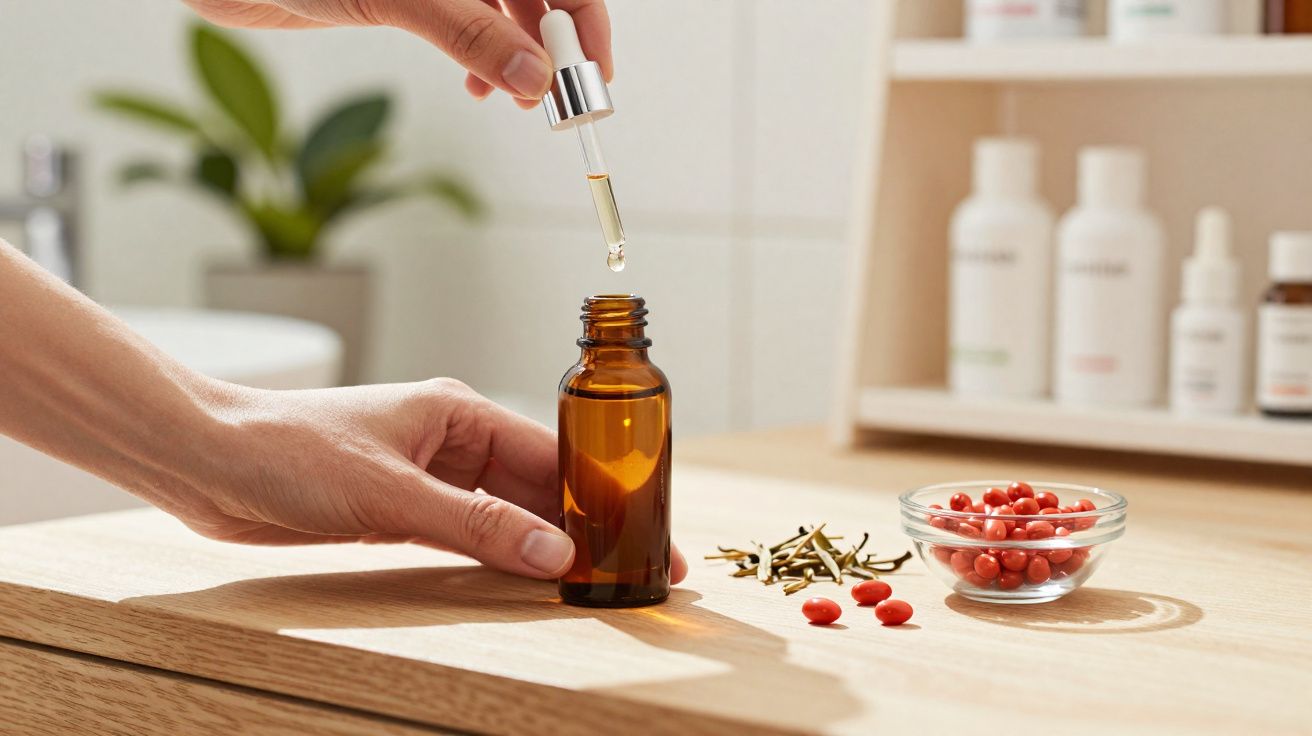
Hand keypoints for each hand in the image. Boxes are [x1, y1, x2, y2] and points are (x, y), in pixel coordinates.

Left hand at [182, 0, 613, 108]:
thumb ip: (470, 33)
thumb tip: (534, 77)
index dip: (586, 22)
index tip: (593, 77)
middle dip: (556, 49)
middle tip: (558, 104)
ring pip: (511, 14)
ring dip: (523, 60)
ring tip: (518, 101)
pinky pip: (477, 26)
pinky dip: (488, 59)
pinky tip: (480, 86)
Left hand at [185, 378, 686, 581]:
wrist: (207, 461)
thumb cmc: (287, 448)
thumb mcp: (391, 492)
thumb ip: (475, 526)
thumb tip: (553, 556)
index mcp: (458, 412)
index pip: (552, 454)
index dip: (601, 492)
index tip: (644, 525)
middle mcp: (448, 441)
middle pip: (535, 486)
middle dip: (583, 524)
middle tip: (633, 563)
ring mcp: (425, 477)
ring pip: (503, 514)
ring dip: (542, 545)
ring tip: (593, 579)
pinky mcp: (399, 511)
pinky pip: (465, 536)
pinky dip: (495, 558)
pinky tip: (525, 581)